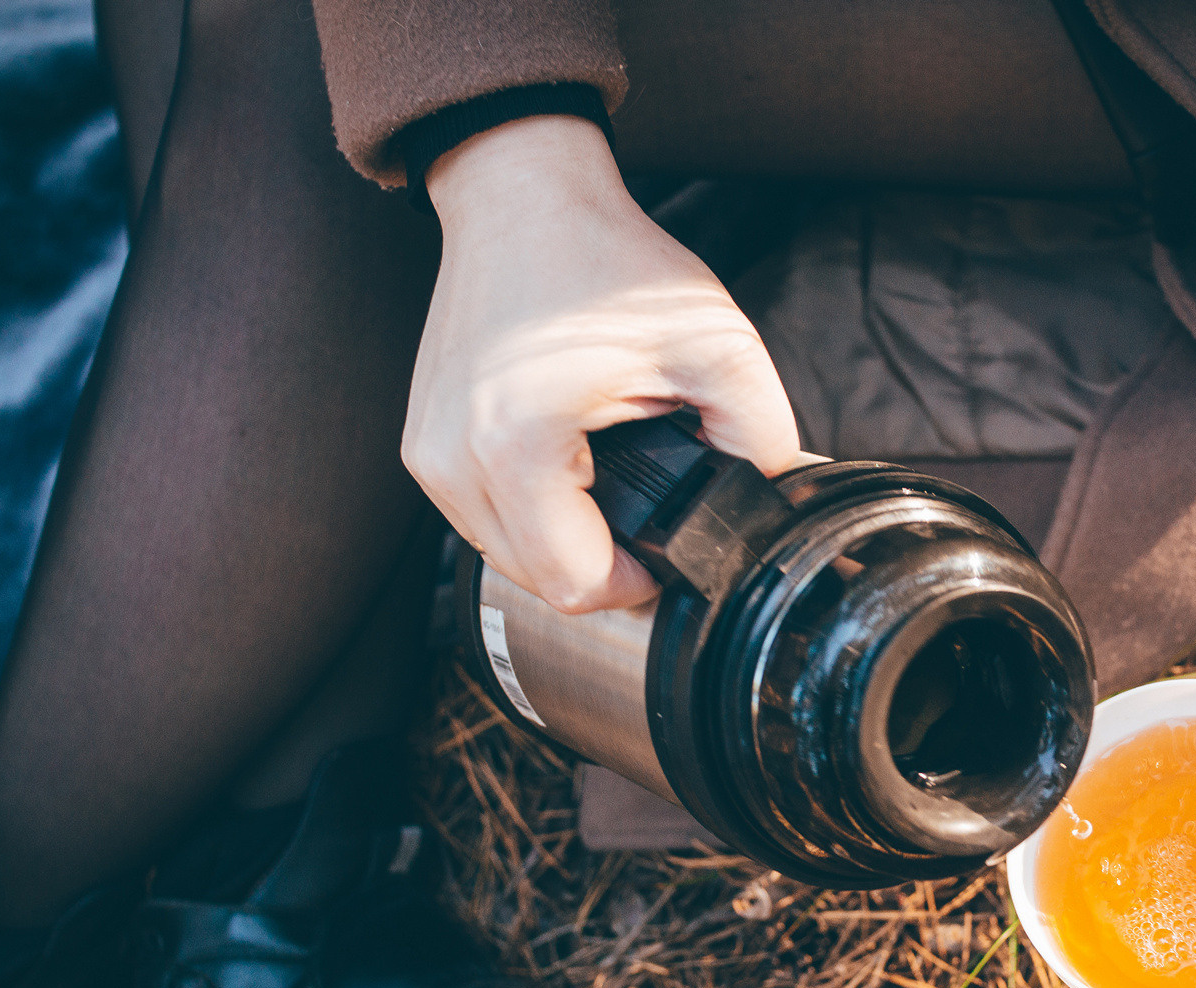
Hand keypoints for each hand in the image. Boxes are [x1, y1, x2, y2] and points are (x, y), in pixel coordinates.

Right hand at [406, 116, 800, 611]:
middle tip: (650, 508)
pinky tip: (572, 467)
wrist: (521, 196)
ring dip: (569, 540)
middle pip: (539, 582)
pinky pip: (486, 521)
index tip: (670, 543)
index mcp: (517, 442)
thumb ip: (760, 438)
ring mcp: (430, 454)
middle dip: (606, 563)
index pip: (577, 582)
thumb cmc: (606, 259)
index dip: (639, 583)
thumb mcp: (716, 343)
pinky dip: (535, 513)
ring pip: (509, 558)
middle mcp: (454, 458)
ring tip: (611, 475)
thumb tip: (770, 509)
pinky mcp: (425, 446)